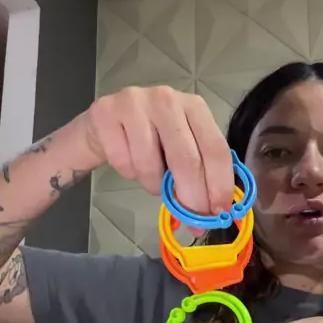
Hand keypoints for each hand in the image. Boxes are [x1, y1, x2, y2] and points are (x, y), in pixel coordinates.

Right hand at [82, 86, 233, 215]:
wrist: (102, 124)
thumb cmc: (149, 139)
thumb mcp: (180, 149)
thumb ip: (200, 173)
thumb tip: (213, 214)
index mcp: (194, 107)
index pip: (216, 149)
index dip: (220, 185)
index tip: (219, 213)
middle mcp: (167, 99)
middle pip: (187, 160)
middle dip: (192, 198)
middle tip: (192, 222)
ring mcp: (135, 103)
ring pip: (150, 165)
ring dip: (152, 185)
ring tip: (150, 177)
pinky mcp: (105, 113)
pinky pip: (123, 162)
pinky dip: (128, 173)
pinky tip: (127, 160)